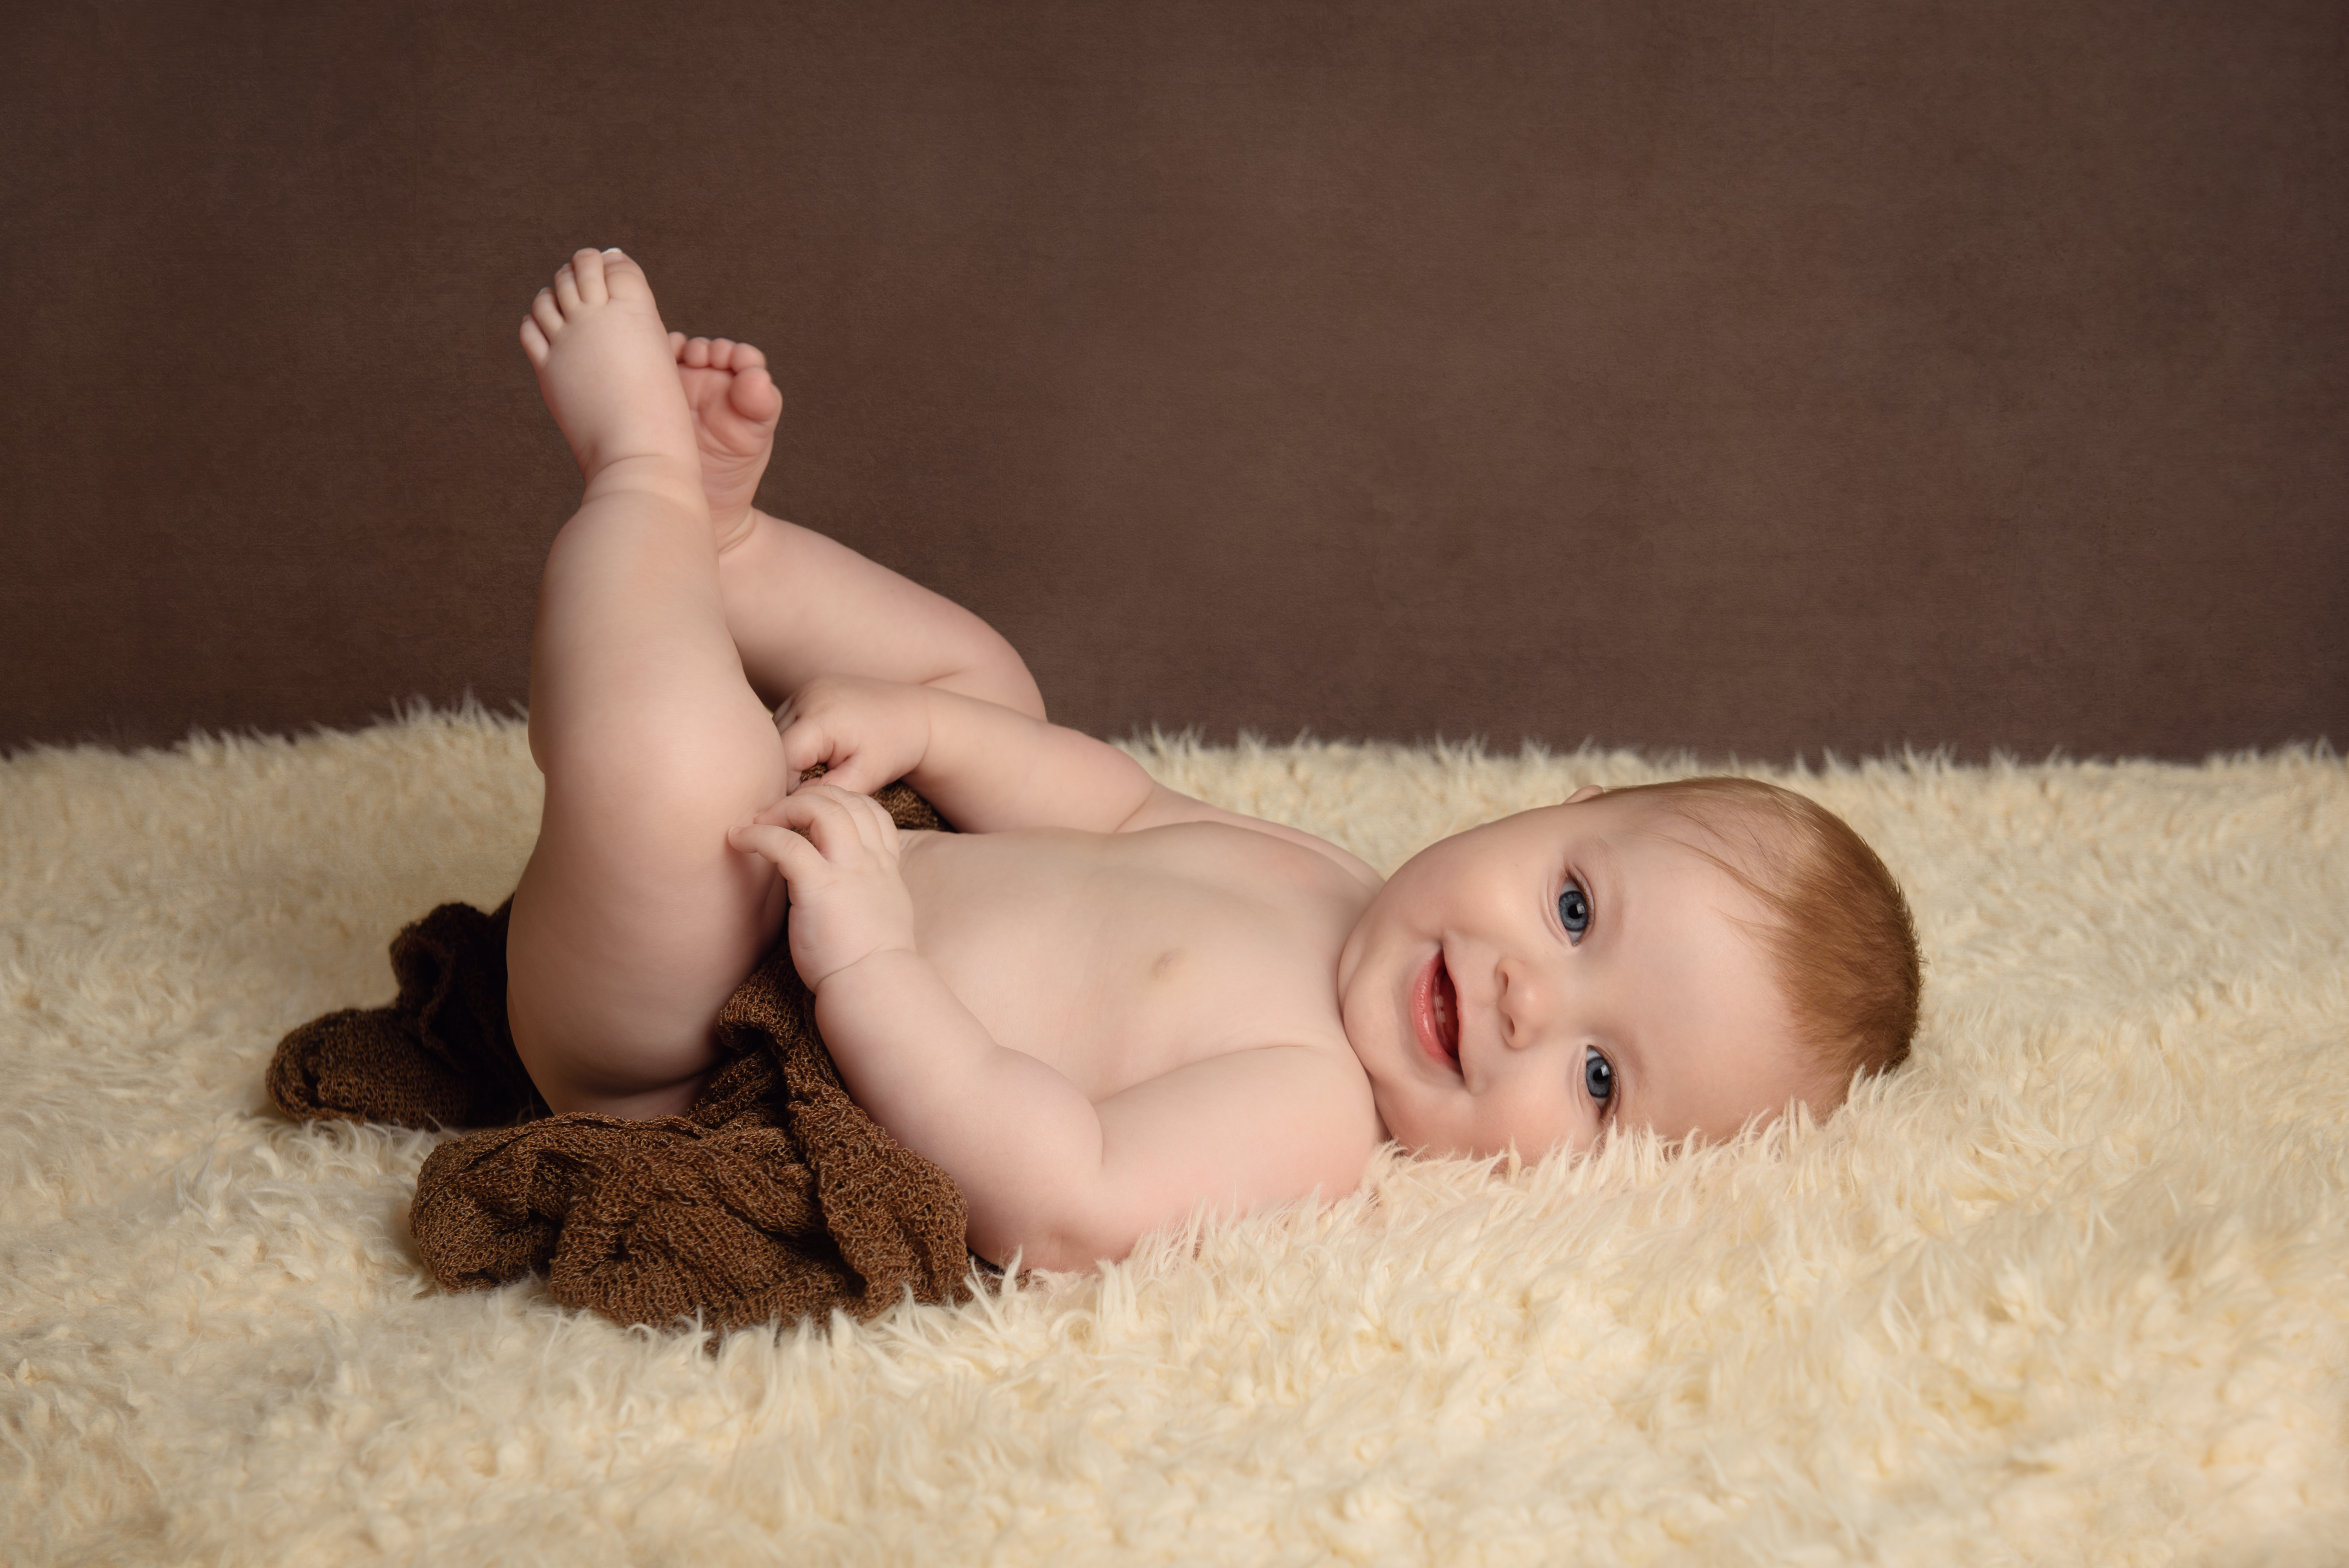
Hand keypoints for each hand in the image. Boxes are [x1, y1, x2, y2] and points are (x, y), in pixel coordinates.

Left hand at [726, 783, 915, 986]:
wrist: (876, 988)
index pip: (871, 810)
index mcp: (885, 867)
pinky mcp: (818, 887)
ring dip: (784, 808)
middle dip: (808, 796)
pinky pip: (786, 844)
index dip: (839, 800)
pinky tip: (739, 840)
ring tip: (759, 822)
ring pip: (820, 809)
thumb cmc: (873, 964)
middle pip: (844, 799)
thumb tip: (843, 888)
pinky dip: (758, 835)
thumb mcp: (883, 915)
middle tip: (778, 813)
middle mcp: (869, 861)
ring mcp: (847, 871)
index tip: (811, 810)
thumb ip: (867, 891)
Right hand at [772, 674, 932, 796]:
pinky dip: (794, 738)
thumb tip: (789, 800)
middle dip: (785, 771)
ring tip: (814, 770)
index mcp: (822, 718)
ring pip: (777, 731)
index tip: (801, 801)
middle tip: (806, 791)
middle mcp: (809, 695)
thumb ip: (824, 792)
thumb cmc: (893, 749)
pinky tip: (814, 752)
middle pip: (775, 743)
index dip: (785, 785)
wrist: (915, 715)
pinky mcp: (810, 687)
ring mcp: (808, 688)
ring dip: (787, 754)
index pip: (782, 759)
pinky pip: (788, 718)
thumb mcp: (864, 778)